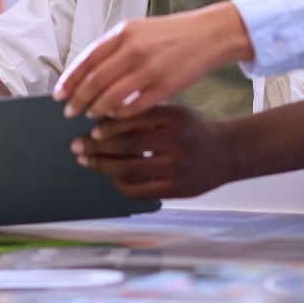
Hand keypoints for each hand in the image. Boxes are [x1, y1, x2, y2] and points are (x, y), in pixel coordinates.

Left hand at [53, 1, 254, 118]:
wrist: (208, 34)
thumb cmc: (169, 34)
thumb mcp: (137, 30)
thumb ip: (112, 49)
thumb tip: (84, 73)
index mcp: (123, 33)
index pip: (87, 60)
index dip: (69, 80)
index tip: (58, 95)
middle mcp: (134, 49)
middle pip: (95, 81)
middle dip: (78, 100)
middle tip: (69, 112)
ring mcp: (150, 68)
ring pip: (111, 97)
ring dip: (96, 110)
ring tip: (90, 116)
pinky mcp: (165, 86)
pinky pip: (134, 107)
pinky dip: (119, 115)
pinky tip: (114, 118)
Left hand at [70, 105, 234, 199]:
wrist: (227, 152)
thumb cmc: (192, 129)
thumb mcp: (174, 112)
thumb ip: (143, 114)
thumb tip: (101, 120)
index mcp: (175, 117)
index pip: (132, 120)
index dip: (108, 126)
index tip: (92, 129)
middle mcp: (178, 142)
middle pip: (127, 146)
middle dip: (97, 147)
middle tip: (77, 145)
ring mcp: (178, 169)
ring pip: (130, 170)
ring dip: (102, 166)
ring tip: (86, 160)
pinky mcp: (177, 191)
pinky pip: (139, 191)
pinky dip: (120, 184)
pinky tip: (111, 177)